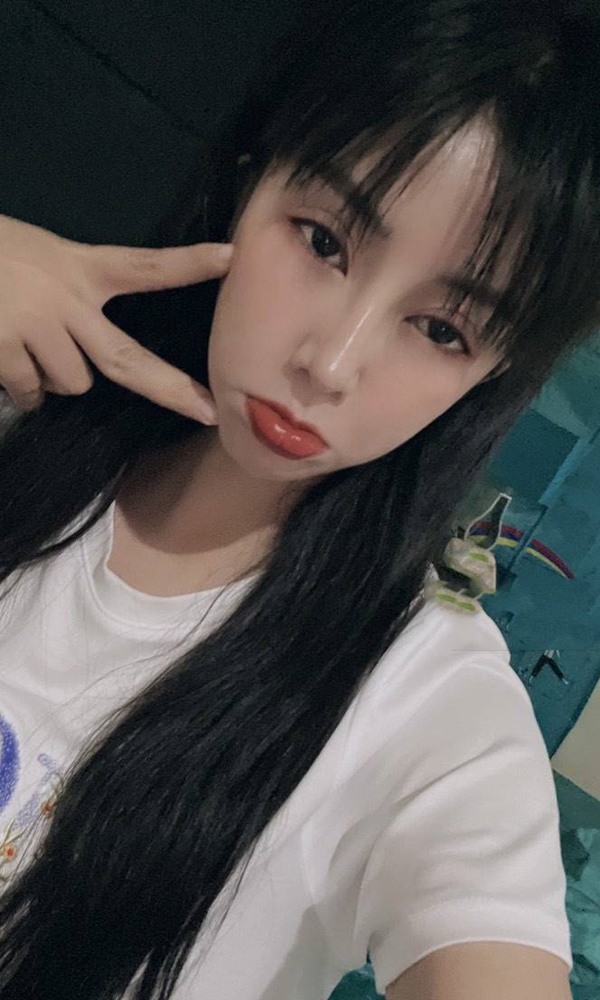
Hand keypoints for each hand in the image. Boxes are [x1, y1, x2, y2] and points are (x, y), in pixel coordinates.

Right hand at [0, 213, 233, 422]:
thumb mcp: (35, 255)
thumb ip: (67, 292)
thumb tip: (80, 364)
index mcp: (78, 265)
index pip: (142, 265)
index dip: (186, 264)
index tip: (230, 256)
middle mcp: (66, 299)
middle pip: (126, 358)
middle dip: (169, 388)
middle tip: (203, 412)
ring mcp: (36, 328)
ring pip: (71, 384)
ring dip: (57, 379)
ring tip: (27, 346)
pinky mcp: (5, 350)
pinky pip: (30, 393)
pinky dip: (20, 386)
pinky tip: (2, 357)